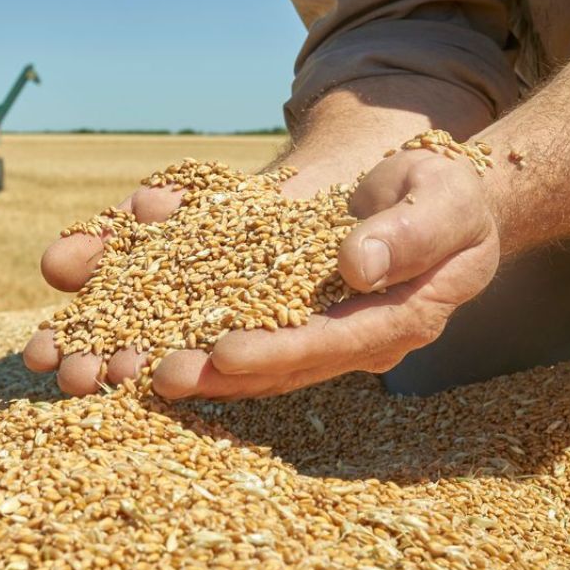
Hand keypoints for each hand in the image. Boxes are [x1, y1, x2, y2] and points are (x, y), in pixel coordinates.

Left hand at [25, 150, 501, 397]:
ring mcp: (311, 329)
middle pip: (274, 367)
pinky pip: (226, 322)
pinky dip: (177, 322)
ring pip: (242, 357)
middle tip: (153, 375)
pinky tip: (124, 327)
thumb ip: (411, 231)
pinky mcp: (280, 309)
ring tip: (122, 367)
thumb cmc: (446, 194)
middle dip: (211, 374)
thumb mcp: (443, 198)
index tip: (222, 354)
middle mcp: (346, 339)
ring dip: (182, 362)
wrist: (432, 197)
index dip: (276, 352)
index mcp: (395, 321)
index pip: (331, 345)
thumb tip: (358, 265)